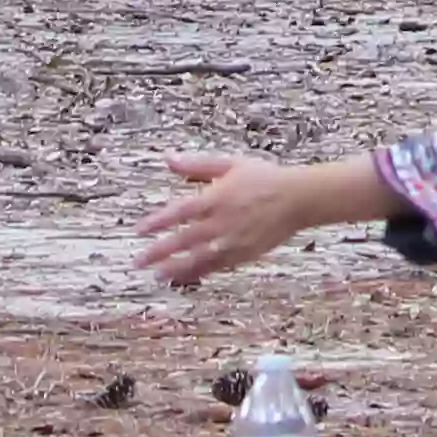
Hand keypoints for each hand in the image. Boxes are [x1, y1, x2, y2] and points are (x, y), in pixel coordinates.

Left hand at [138, 152, 368, 289]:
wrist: (298, 199)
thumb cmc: (264, 178)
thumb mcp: (230, 164)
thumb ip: (197, 165)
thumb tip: (169, 159)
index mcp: (215, 198)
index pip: (178, 213)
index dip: (157, 222)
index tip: (139, 230)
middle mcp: (221, 222)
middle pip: (183, 240)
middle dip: (158, 252)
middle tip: (138, 261)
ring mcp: (232, 241)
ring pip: (198, 259)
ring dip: (175, 268)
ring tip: (157, 275)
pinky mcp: (244, 254)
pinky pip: (217, 266)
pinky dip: (200, 273)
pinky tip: (186, 277)